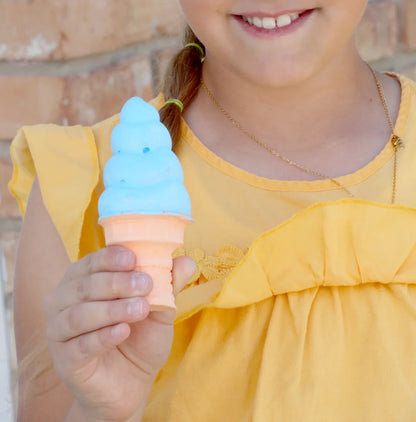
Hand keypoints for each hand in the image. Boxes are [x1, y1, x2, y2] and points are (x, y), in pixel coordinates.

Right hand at [44, 245, 194, 421]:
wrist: (132, 383)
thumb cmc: (142, 337)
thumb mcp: (159, 309)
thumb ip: (168, 284)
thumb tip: (187, 261)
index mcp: (84, 282)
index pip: (91, 263)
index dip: (109, 258)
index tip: (133, 258)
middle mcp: (65, 303)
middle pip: (84, 286)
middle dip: (116, 282)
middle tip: (145, 284)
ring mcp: (60, 332)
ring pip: (78, 315)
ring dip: (112, 309)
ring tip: (140, 309)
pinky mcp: (65, 361)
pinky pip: (79, 346)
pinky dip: (102, 337)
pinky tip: (123, 331)